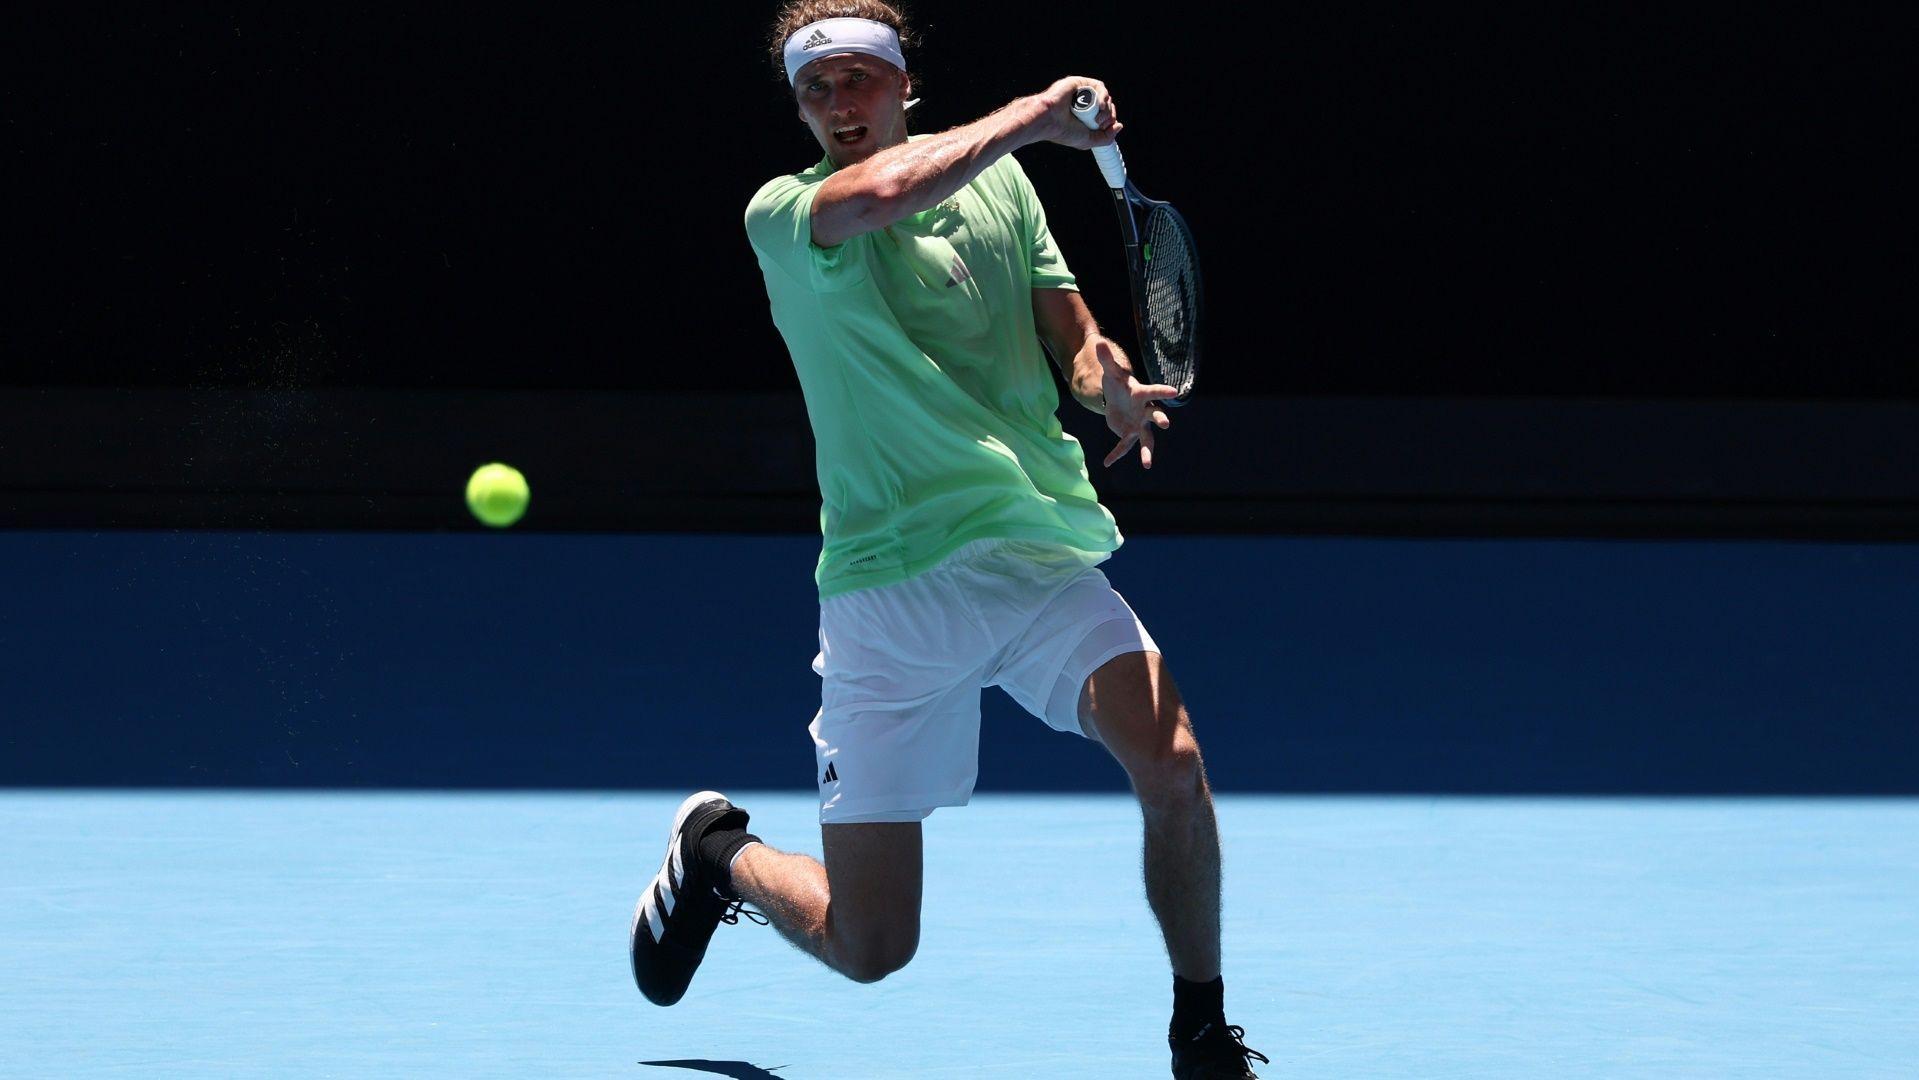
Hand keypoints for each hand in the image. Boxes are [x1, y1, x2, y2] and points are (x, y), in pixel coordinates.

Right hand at [1035, 77, 1121, 148]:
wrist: (1050, 121)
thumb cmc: (1064, 132)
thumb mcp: (1089, 140)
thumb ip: (1106, 137)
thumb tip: (1119, 126)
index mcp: (1085, 116)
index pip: (1106, 114)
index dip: (1110, 120)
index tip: (1105, 127)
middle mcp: (1084, 104)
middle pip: (1107, 105)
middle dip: (1109, 115)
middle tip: (1100, 123)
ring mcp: (1082, 93)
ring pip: (1105, 96)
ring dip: (1106, 108)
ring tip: (1098, 117)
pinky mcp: (1080, 83)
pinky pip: (1099, 86)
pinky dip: (1103, 96)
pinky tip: (1099, 105)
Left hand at [1093, 338, 1177, 468]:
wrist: (1116, 399)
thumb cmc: (1118, 383)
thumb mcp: (1110, 372)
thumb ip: (1106, 359)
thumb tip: (1097, 341)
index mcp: (1141, 394)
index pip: (1153, 391)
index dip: (1162, 391)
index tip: (1174, 391)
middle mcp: (1144, 411)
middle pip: (1155, 415)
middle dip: (1160, 419)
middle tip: (1166, 424)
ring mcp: (1138, 424)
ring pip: (1146, 439)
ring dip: (1146, 451)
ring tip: (1147, 464)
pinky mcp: (1129, 434)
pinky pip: (1124, 446)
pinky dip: (1116, 454)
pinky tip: (1107, 462)